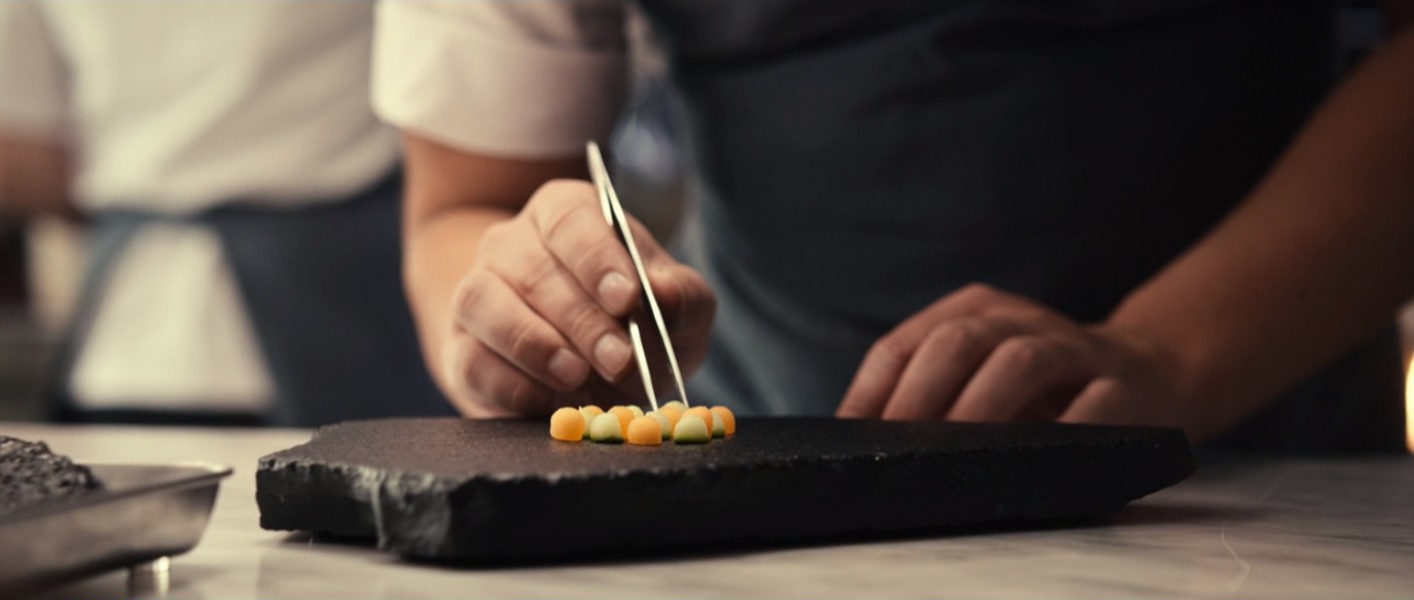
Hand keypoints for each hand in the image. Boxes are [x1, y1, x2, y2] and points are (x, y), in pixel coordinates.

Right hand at [441, 179, 714, 416]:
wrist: (593, 373)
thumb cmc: (639, 326)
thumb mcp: (679, 310)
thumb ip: (683, 297)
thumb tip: (664, 292)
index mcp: (567, 214)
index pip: (572, 219)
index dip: (598, 258)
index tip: (627, 298)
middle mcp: (513, 244)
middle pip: (534, 268)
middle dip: (581, 319)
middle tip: (619, 360)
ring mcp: (478, 293)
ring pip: (483, 303)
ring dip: (534, 344)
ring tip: (577, 377)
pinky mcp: (462, 348)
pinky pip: (471, 359)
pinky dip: (511, 384)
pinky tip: (548, 400)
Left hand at [837, 283, 1209, 436]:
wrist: (1144, 373)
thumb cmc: (1038, 389)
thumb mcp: (978, 376)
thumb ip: (927, 397)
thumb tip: (860, 443)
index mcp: (973, 311)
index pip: (904, 343)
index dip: (872, 392)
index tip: (852, 438)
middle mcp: (1019, 320)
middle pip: (956, 342)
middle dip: (918, 397)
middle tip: (897, 449)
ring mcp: (1072, 348)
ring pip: (1019, 362)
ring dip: (981, 409)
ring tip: (956, 454)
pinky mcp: (1122, 385)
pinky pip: (1094, 402)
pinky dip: (1064, 428)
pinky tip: (1038, 460)